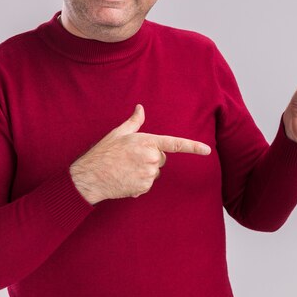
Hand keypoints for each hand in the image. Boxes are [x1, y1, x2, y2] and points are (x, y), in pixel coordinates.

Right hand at [69, 105, 210, 203]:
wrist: (90, 177)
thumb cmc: (103, 153)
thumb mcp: (118, 133)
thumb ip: (134, 122)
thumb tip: (140, 108)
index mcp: (147, 142)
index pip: (175, 144)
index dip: (193, 147)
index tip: (207, 150)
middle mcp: (151, 158)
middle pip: (161, 158)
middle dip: (150, 158)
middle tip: (130, 158)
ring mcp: (148, 174)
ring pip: (155, 172)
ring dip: (144, 171)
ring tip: (126, 169)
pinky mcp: (144, 188)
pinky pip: (148, 184)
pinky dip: (139, 183)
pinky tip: (125, 179)